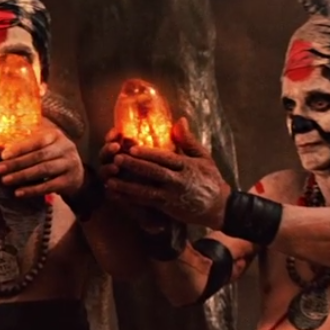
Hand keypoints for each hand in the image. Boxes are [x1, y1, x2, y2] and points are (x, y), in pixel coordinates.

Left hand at [0, 121, 84, 199]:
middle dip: (17, 163)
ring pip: (43, 170)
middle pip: (38, 156)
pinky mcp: (69, 181)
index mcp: (55, 135)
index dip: (19, 148)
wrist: (76, 173)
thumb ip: (27, 139)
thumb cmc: (52, 155)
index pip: (36, 140)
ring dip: (22, 176)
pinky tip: (19, 193)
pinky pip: (49, 186)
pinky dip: (33, 190)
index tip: (3, 155)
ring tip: (6, 180)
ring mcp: (69, 164)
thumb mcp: (44, 143)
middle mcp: (65, 147)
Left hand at [102, 118, 227, 226]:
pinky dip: (131, 200)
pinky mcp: (167, 208)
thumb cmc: (211, 179)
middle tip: (116, 158)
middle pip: (154, 173)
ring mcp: (172, 197)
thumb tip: (179, 120)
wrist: (219, 207)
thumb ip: (188, 140)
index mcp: (187, 166)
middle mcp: (179, 181)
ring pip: (147, 191)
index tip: (132, 147)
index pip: (165, 158)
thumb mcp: (203, 157)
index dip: (148, 153)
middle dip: (134, 166)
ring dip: (127, 186)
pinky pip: (147, 204)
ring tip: (110, 180)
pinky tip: (117, 196)